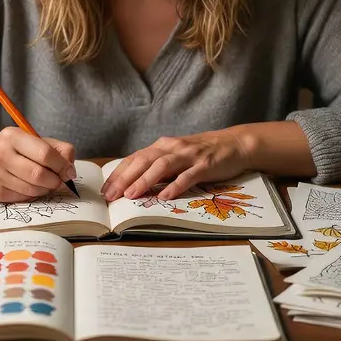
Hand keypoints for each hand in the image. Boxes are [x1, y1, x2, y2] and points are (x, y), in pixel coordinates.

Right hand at [0, 127, 76, 202]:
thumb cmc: (17, 149)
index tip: (68, 171)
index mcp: (12, 136)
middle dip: (55, 181)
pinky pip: (24, 198)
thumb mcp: (36, 140)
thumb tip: (69, 171)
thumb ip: (59, 150)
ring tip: (44, 182)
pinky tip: (29, 186)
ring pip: (32, 189)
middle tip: (58, 180)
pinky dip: (32, 195)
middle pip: (38, 174)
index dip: (62, 165)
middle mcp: (0, 154)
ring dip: (45, 189)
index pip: (44, 153)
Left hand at [101, 128, 254, 201]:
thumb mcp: (176, 157)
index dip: (118, 173)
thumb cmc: (201, 154)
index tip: (105, 189)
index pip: (134, 159)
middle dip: (125, 178)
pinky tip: (164, 196)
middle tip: (111, 195)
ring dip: (144, 180)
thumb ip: (158, 167)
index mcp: (162, 146)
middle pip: (143, 161)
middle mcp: (172, 148)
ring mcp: (189, 155)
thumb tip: (134, 184)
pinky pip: (188, 175)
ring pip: (162, 166)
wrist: (234, 144)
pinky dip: (175, 185)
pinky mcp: (205, 165)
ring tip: (131, 195)